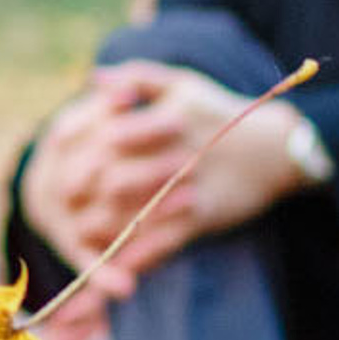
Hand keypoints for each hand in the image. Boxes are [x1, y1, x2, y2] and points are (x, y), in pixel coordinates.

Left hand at [42, 62, 307, 299]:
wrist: (276, 150)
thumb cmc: (221, 112)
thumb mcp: (183, 83)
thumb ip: (137, 77)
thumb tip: (93, 76)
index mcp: (168, 118)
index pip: (110, 138)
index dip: (81, 155)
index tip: (63, 164)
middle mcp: (179, 153)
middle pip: (117, 180)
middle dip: (86, 196)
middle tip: (63, 204)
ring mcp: (192, 189)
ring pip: (136, 215)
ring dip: (103, 228)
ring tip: (79, 233)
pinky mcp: (204, 218)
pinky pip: (164, 242)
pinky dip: (138, 256)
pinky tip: (116, 263)